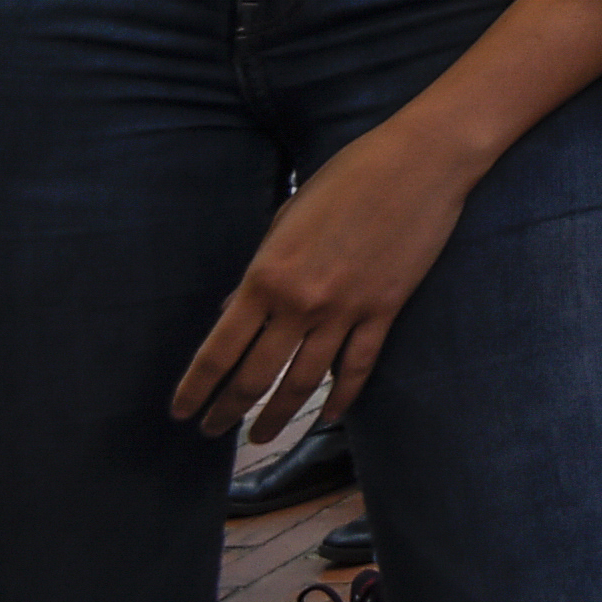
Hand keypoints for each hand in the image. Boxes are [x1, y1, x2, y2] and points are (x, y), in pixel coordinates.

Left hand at [174, 113, 482, 441]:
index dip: (196, 388)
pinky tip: (328, 418)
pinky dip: (341, 399)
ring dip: (278, 418)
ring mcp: (345, 311)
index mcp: (266, 276)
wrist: (420, 163)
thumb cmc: (348, 177)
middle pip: (255, 376)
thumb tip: (230, 312)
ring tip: (260, 438)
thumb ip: (259, 270)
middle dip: (228, 411)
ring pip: (303, 383)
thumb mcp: (287, 217)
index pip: (219, 350)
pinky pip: (357, 368)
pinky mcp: (384, 311)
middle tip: (213, 432)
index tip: (182, 412)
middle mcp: (300, 303)